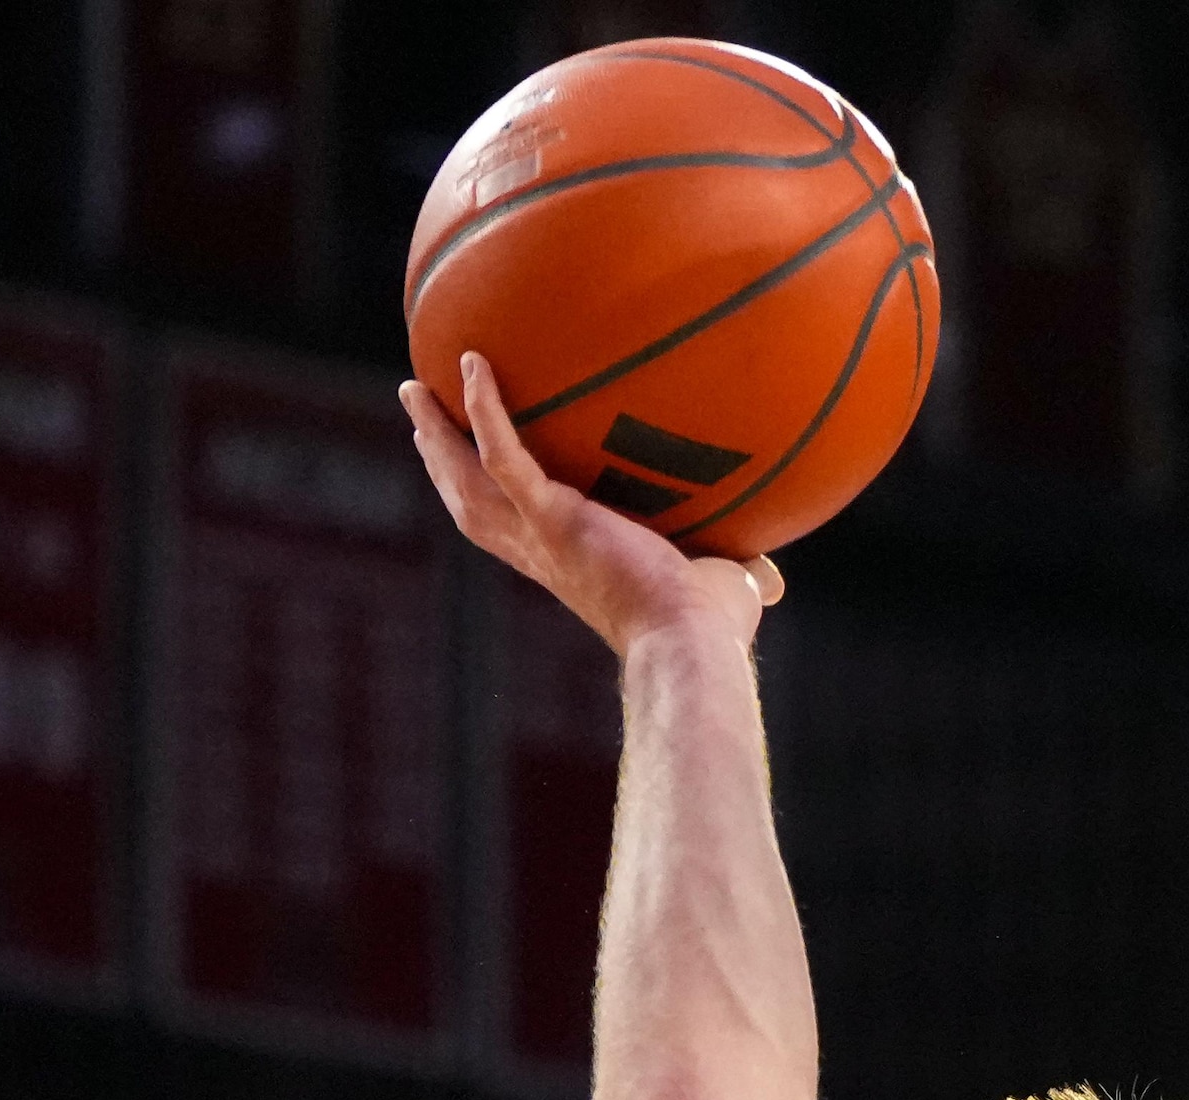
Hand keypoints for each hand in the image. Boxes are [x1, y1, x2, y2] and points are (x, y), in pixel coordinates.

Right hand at [401, 351, 779, 657]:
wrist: (693, 646)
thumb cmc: (708, 631)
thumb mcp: (718, 590)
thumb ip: (739, 575)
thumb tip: (772, 581)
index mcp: (566, 565)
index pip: (511, 528)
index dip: (486, 497)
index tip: (471, 467)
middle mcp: (540, 553)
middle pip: (470, 501)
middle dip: (440, 458)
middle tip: (419, 410)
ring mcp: (540, 535)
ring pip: (468, 479)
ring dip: (439, 434)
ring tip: (416, 388)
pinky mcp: (553, 518)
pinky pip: (504, 454)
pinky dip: (486, 410)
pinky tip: (476, 364)